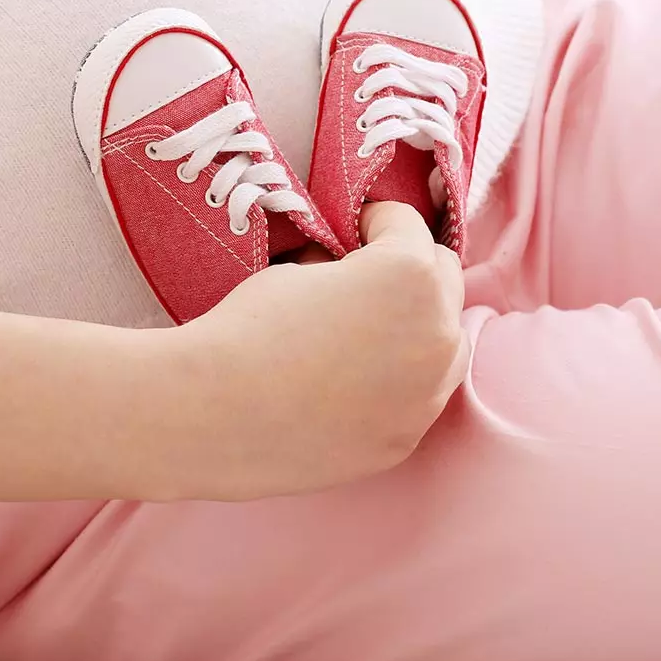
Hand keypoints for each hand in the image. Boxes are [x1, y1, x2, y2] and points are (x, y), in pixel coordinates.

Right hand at [157, 202, 469, 500]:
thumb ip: (343, 265)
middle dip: (407, 269)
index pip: (407, 224)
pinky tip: (350, 382)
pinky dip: (399, 380)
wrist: (215, 412)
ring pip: (445, 341)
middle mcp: (437, 333)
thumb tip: (347, 270)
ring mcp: (427, 394)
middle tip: (360, 278)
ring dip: (416, 326)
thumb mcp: (299, 269)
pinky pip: (420, 394)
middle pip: (444, 278)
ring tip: (363, 332)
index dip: (370, 221)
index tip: (348, 233)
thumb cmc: (250, 326)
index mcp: (411, 275)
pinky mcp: (407, 439)